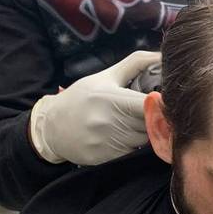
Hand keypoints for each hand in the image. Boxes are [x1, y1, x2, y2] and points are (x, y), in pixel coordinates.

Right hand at [28, 51, 160, 164]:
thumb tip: (161, 55)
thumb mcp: (106, 76)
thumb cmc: (82, 98)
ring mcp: (108, 143)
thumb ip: (136, 63)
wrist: (51, 126)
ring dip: (143, 133)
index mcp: (112, 99)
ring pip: (143, 140)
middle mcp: (110, 122)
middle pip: (150, 124)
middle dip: (152, 117)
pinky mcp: (106, 159)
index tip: (160, 101)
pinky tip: (119, 136)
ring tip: (129, 123)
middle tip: (144, 112)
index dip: (160, 103)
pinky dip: (130, 145)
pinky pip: (131, 152)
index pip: (150, 105)